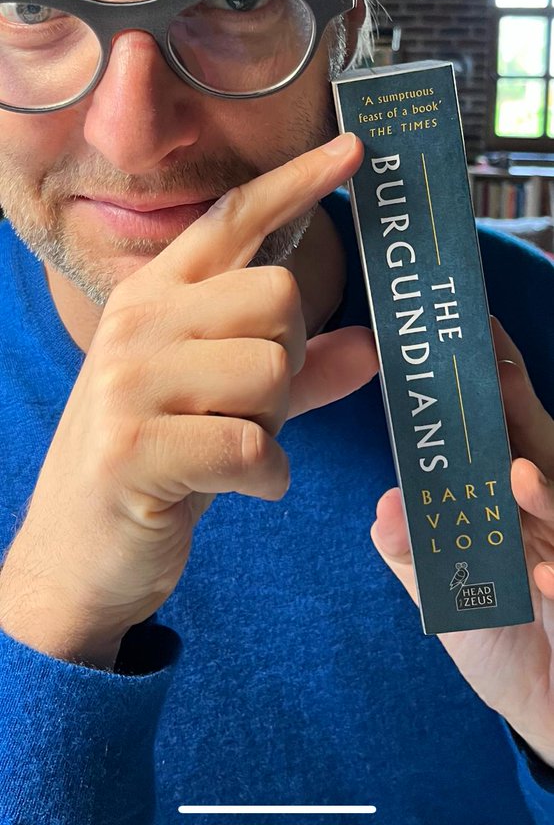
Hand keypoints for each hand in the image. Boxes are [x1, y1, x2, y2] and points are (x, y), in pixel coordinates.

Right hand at [0, 133, 377, 669]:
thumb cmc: (157, 462)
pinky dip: (267, 476)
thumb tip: (371, 346)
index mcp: (154, 294)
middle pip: (277, 298)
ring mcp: (128, 381)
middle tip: (255, 406)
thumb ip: (300, 371)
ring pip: (271, 368)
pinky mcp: (133, 447)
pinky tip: (239, 484)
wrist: (76, 552)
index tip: (352, 152)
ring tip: (233, 445)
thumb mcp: (227, 402)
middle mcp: (136, 321)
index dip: (296, 181)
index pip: (231, 219)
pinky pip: (252, 444)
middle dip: (291, 360)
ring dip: (275, 423)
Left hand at [370, 316, 553, 767]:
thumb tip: (384, 506)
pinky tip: (546, 582)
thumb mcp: (438, 589)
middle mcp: (541, 511)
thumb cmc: (497, 632)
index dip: (485, 389)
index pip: (496, 433)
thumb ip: (410, 548)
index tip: (467, 338)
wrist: (545, 701)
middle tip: (496, 371)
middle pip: (535, 448)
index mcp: (506, 499)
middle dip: (517, 410)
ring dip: (542, 493)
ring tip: (520, 478)